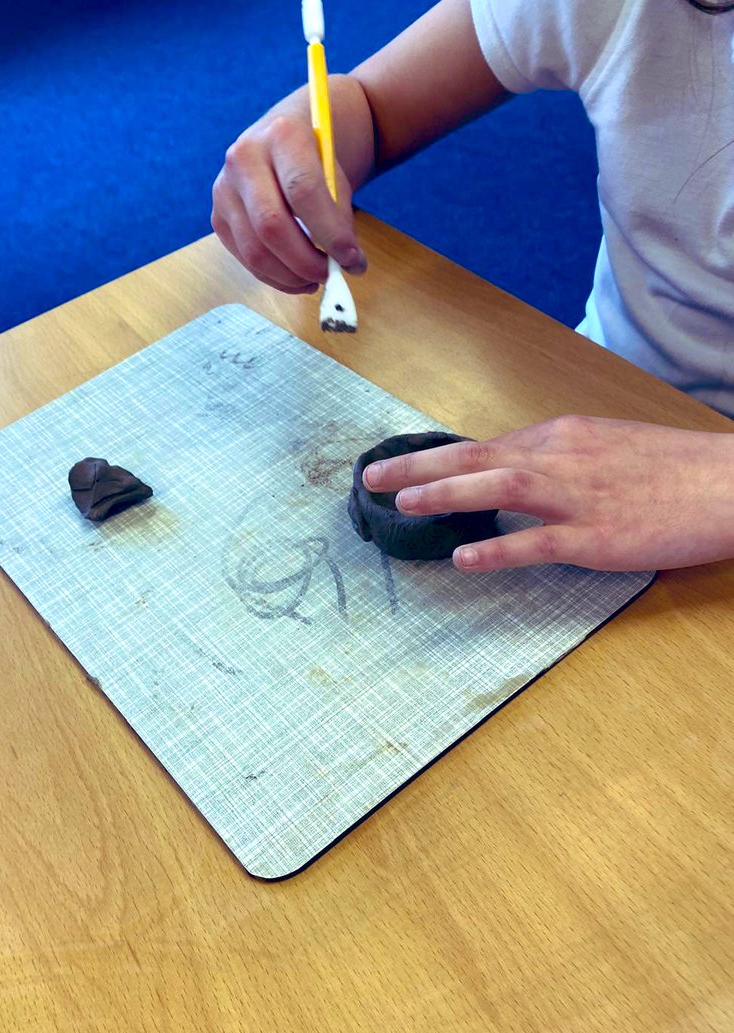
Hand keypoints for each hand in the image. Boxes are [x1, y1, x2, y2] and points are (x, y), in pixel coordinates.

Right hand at [211, 112, 366, 294]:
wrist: (282, 141)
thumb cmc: (315, 161)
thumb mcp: (336, 175)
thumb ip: (340, 216)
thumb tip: (346, 264)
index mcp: (282, 135)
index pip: (303, 191)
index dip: (330, 233)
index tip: (353, 261)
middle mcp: (244, 158)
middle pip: (271, 226)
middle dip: (306, 262)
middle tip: (330, 275)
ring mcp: (224, 189)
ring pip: (254, 251)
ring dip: (290, 277)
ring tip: (315, 280)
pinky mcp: (218, 218)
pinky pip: (245, 260)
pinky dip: (274, 277)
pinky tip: (295, 277)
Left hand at [362, 415, 733, 571]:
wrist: (731, 483)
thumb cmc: (672, 469)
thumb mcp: (607, 448)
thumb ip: (557, 460)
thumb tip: (513, 473)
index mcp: (563, 436)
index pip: (487, 445)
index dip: (437, 457)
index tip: (400, 465)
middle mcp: (563, 458)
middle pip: (478, 457)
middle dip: (419, 467)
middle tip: (373, 481)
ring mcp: (579, 497)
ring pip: (499, 487)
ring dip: (446, 494)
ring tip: (402, 506)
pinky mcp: (598, 536)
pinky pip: (538, 543)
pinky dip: (496, 549)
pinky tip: (463, 558)